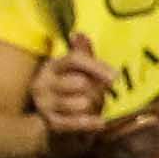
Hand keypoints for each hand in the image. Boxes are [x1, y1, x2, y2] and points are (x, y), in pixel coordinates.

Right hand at [31, 33, 118, 156]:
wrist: (54, 123)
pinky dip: (90, 123)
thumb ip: (82, 53)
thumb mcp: (77, 71)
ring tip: (92, 108)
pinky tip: (100, 122)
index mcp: (51, 66)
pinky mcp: (50, 123)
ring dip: (94, 107)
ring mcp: (44, 104)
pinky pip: (75, 123)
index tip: (115, 77)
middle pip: (81, 83)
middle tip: (98, 96)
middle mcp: (43, 83)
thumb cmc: (71, 91)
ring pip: (81, 103)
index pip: (74, 59)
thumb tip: (79, 34)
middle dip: (97, 91)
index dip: (97, 67)